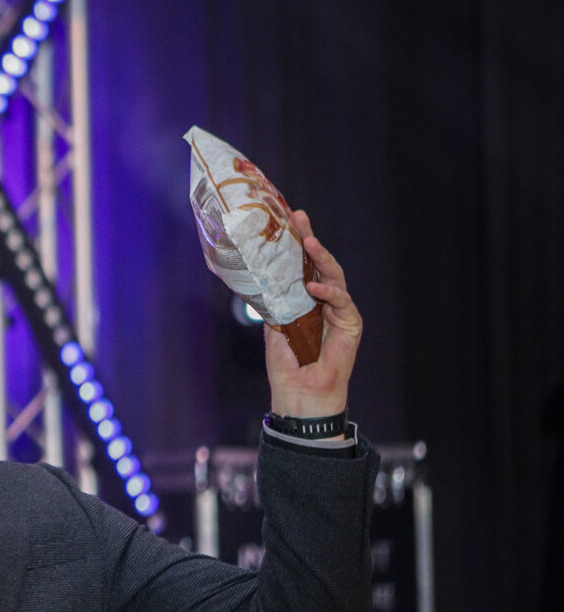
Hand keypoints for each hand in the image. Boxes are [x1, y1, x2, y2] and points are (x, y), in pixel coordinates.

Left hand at [266, 210, 361, 418]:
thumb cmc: (287, 365)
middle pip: (319, 265)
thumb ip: (274, 302)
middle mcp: (323, 302)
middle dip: (310, 241)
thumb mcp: (274, 327)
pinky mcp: (351, 323)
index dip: (296, 246)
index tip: (287, 221)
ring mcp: (338, 311)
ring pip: (334, 276)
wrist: (300, 392)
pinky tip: (313, 286)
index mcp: (304, 301)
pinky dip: (328, 291)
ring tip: (309, 242)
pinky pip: (341, 301)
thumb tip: (262, 278)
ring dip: (321, 258)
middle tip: (301, 219)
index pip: (302, 267)